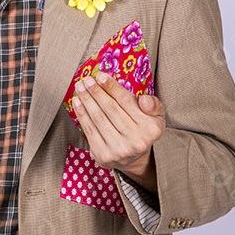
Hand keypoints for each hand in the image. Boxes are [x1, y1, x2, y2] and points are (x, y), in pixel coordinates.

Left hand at [71, 71, 165, 185]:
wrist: (133, 158)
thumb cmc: (143, 130)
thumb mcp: (157, 116)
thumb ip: (154, 104)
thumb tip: (144, 99)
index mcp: (151, 128)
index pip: (127, 101)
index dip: (111, 87)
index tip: (100, 76)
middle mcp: (136, 141)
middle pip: (110, 108)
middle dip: (96, 91)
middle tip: (87, 79)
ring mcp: (118, 150)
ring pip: (98, 118)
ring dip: (86, 100)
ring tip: (80, 88)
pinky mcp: (103, 155)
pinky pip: (89, 130)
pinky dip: (81, 114)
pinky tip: (77, 102)